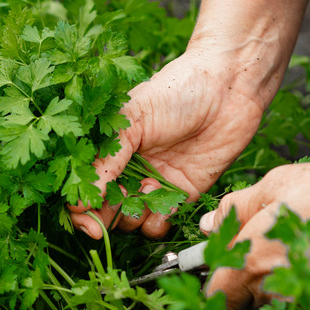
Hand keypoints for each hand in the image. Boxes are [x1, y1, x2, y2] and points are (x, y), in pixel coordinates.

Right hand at [68, 53, 264, 238]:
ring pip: (131, 220)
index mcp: (111, 148)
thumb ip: (107, 160)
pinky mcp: (182, 193)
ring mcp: (155, 183)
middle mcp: (129, 169)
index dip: (80, 207)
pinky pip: (160, 222)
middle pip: (104, 209)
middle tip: (106, 220)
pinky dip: (159, 221)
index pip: (85, 185)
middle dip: (103, 219)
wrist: (229, 87)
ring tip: (149, 189)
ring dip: (134, 215)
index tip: (85, 220)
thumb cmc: (177, 91)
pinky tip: (168, 202)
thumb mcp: (133, 118)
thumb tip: (80, 202)